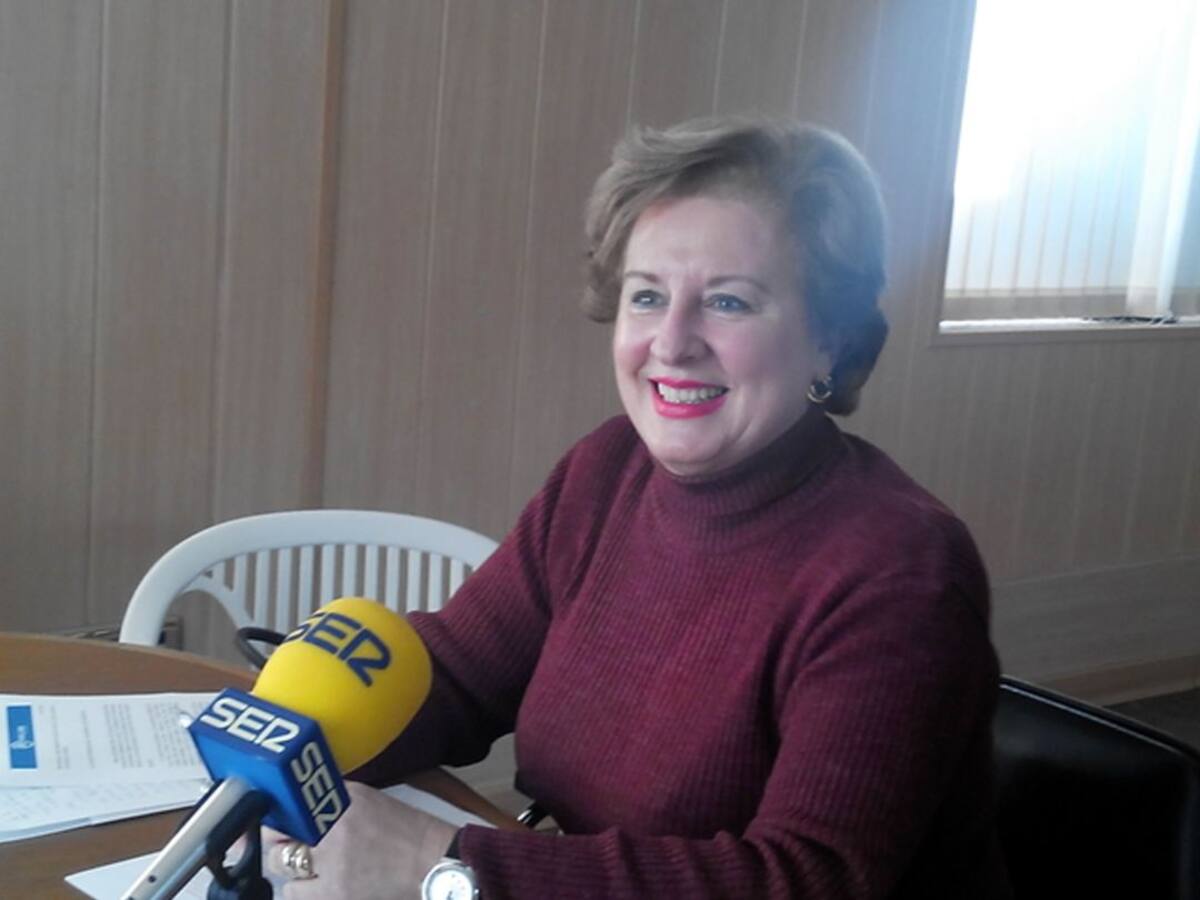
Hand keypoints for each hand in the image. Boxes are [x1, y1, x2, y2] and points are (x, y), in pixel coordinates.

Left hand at [264, 781, 457, 899]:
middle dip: (279, 847)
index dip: (276, 818)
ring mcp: (333, 874)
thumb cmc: (404, 829)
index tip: (275, 820)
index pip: (289, 811)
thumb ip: (333, 800)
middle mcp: (334, 838)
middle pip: (279, 847)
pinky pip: (299, 896)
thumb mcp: (367, 800)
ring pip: (286, 879)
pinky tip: (317, 885)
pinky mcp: (336, 897)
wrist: (433, 863)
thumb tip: (300, 802)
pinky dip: (305, 891)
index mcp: (344, 806)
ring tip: (309, 869)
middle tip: (288, 846)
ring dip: (293, 874)